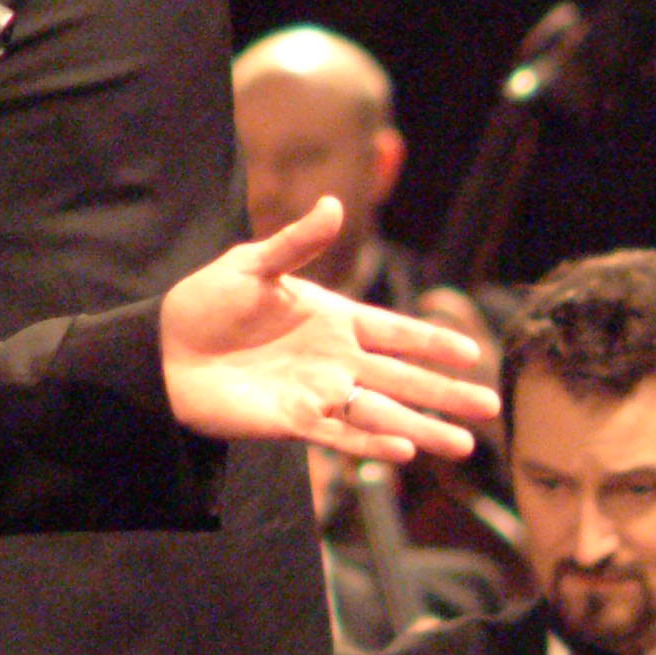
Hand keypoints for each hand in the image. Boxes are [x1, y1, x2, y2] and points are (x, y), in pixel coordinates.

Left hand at [157, 198, 499, 460]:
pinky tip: (405, 451)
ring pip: (382, 412)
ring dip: (422, 427)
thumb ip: (297, 243)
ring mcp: (316, 392)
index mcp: (332, 319)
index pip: (395, 333)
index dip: (432, 344)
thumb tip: (332, 203)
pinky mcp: (291, 420)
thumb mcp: (253, 265)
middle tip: (492, 408)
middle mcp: (334, 359)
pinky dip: (371, 441)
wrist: (163, 351)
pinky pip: (339, 433)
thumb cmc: (206, 302)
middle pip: (402, 379)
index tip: (473, 354)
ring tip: (465, 444)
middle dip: (447, 394)